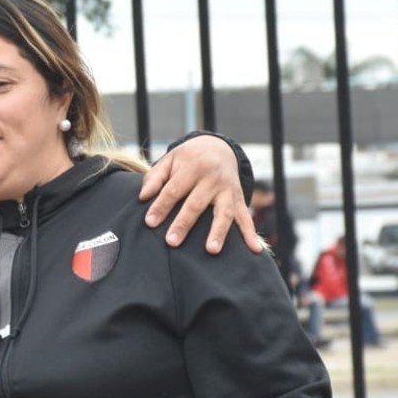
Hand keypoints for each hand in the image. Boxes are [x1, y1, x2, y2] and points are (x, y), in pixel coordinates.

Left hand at [138, 135, 259, 252]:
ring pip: (224, 213)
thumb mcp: (170, 159)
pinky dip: (251, 234)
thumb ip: (155, 177)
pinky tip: (255, 250)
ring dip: (218, 232)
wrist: (219, 147)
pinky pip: (246, 218)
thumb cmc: (188, 158)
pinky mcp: (239, 199)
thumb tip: (143, 196)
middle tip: (171, 242)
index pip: (175, 189)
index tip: (149, 222)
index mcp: (194, 166)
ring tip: (211, 250)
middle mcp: (213, 178)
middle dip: (184, 223)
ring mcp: (229, 190)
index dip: (161, 206)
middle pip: (197, 204)